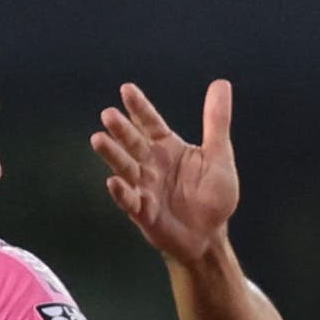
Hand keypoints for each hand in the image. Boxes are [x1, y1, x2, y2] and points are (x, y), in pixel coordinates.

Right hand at [93, 80, 239, 264]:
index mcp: (167, 148)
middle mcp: (152, 165)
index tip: (126, 89)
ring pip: (126, 168)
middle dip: (121, 129)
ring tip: (98, 139)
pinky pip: (131, 202)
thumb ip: (216, 121)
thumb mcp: (219, 155)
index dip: (139, 108)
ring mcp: (145, 188)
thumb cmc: (213, 196)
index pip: (150, 123)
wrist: (210, 235)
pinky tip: (113, 182)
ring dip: (112, 154)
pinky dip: (122, 193)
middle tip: (108, 114)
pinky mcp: (145, 213)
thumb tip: (221, 83)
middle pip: (133, 143)